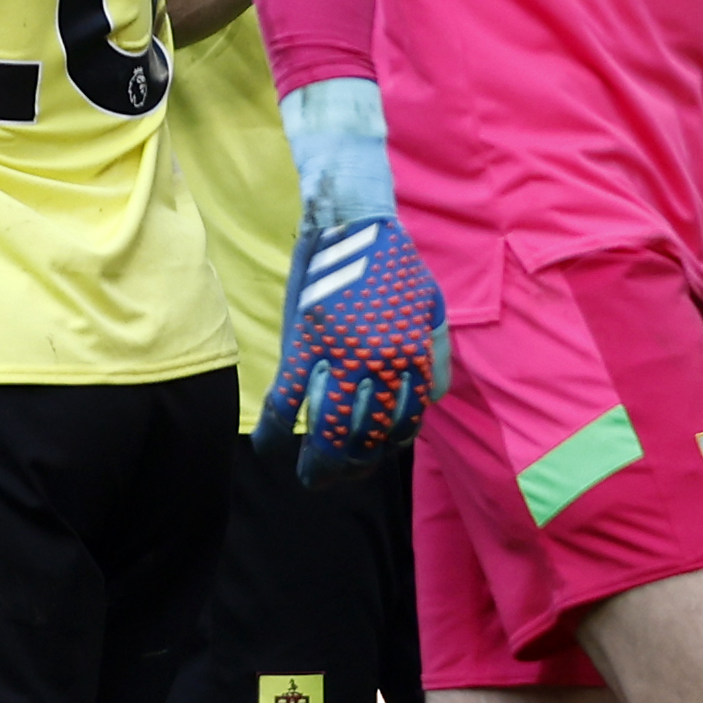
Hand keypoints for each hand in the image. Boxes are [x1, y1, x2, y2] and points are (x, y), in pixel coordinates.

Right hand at [260, 78, 444, 481]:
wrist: (353, 221)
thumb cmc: (394, 262)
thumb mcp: (431, 308)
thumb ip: (434, 354)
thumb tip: (429, 399)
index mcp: (412, 359)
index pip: (403, 425)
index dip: (388, 447)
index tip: (373, 452)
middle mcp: (382, 367)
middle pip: (367, 438)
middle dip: (353, 469)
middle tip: (340, 480)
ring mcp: (341, 357)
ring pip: (328, 431)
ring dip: (319, 465)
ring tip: (311, 479)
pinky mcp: (304, 345)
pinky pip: (285, 401)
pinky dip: (275, 431)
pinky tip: (269, 449)